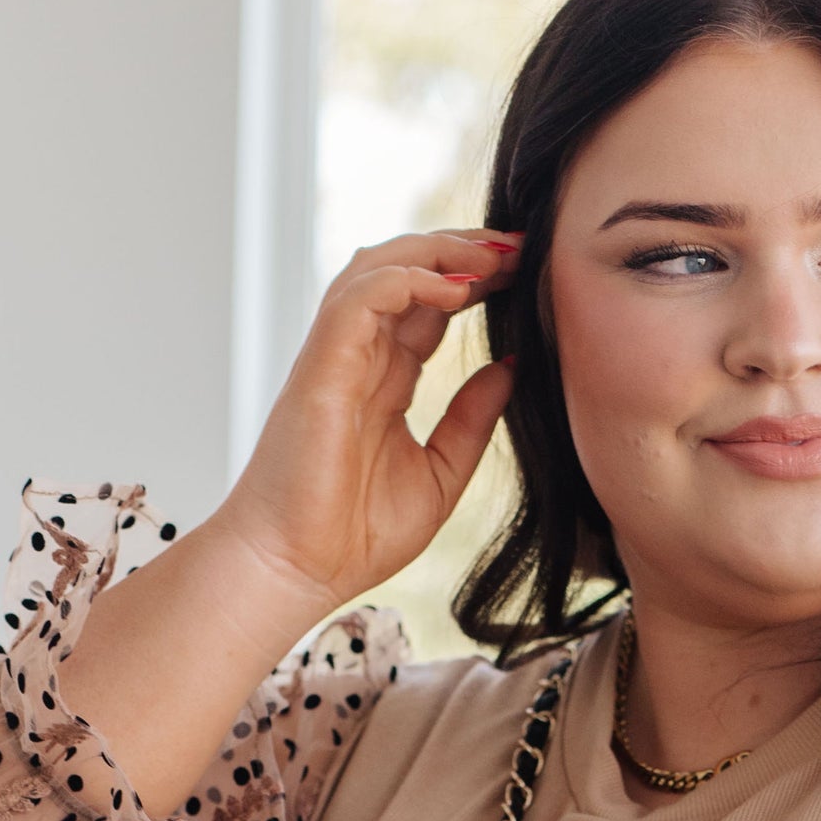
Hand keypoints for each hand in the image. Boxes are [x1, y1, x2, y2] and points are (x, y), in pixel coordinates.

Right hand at [218, 226, 520, 620]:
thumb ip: (472, 420)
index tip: (525, 274)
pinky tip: (458, 289)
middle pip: (406, 272)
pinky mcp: (321, 365)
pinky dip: (409, 280)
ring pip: (379, 266)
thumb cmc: (352, 538)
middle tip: (520, 248)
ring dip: (438, 251)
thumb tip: (512, 367)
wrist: (295, 572)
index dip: (474, 280)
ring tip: (494, 254)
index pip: (428, 307)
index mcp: (383, 382)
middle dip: (463, 250)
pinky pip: (362, 296)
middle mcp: (358, 359)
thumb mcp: (440, 475)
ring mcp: (336, 357)